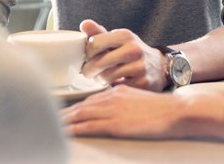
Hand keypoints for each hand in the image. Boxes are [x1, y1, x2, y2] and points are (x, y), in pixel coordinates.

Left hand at [61, 85, 186, 138]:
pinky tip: (66, 133)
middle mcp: (111, 97)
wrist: (176, 111)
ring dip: (65, 121)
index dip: (74, 107)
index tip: (63, 112)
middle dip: (64, 113)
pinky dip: (76, 129)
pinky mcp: (116, 123)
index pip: (89, 99)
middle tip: (47, 117)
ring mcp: (113, 109)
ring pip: (81, 114)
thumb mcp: (138, 99)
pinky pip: (90, 126)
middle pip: (81, 106)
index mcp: (116, 91)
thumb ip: (122, 101)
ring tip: (51, 126)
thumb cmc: (161, 109)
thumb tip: (111, 112)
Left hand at [80, 19, 166, 90]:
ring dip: (100, 79)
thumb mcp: (118, 39)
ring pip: (106, 77)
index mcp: (124, 35)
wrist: (159, 66)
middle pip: (98, 62)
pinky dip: (112, 86)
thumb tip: (84, 24)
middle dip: (88, 70)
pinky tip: (115, 82)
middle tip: (88, 72)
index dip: (87, 53)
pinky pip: (117, 87)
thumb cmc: (131, 52)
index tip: (88, 57)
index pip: (94, 43)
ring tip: (104, 76)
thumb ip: (99, 33)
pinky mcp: (142, 83)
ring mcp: (139, 67)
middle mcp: (133, 49)